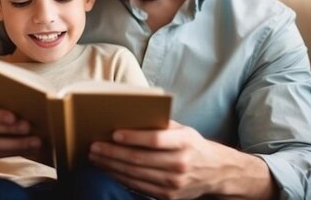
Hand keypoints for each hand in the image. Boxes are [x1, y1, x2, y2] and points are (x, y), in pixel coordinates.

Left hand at [88, 121, 274, 199]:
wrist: (217, 172)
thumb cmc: (193, 145)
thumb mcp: (183, 130)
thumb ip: (160, 125)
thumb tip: (130, 118)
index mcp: (185, 142)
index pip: (156, 140)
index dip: (134, 137)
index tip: (114, 134)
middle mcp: (180, 164)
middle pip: (140, 159)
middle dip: (112, 153)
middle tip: (94, 147)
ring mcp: (174, 183)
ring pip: (136, 175)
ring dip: (111, 166)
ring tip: (96, 157)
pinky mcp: (168, 196)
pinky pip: (139, 187)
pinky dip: (121, 178)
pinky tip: (109, 170)